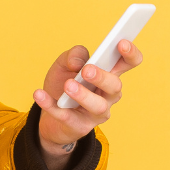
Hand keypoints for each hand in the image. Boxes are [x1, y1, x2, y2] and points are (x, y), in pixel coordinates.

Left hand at [33, 40, 143, 169]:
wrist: (48, 115)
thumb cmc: (63, 85)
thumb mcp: (64, 65)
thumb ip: (72, 56)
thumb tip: (77, 62)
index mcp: (108, 74)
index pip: (128, 63)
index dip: (130, 53)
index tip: (121, 43)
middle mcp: (107, 94)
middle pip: (115, 86)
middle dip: (102, 77)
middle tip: (86, 70)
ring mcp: (96, 112)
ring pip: (98, 106)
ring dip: (83, 95)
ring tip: (68, 86)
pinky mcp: (79, 126)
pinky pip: (66, 116)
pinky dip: (50, 105)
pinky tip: (39, 94)